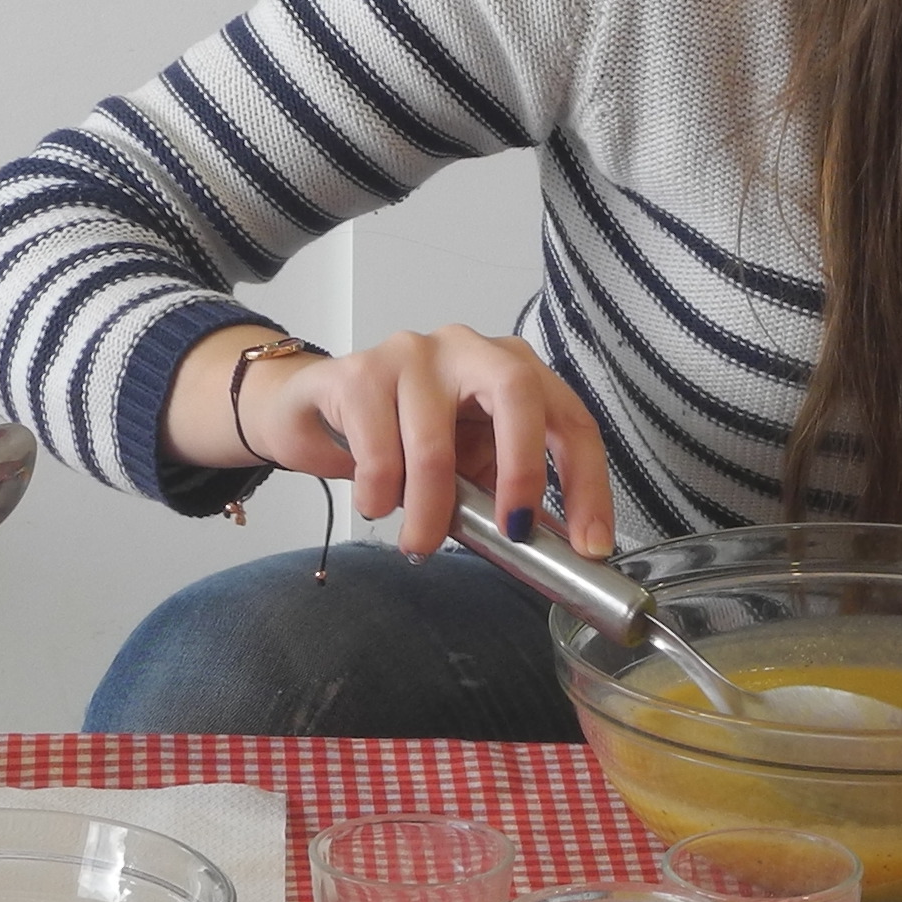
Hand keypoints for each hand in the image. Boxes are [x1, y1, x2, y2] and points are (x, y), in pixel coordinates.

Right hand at [194, 323, 617, 557]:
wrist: (311, 410)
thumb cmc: (401, 438)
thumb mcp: (467, 467)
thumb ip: (506, 497)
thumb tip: (556, 553)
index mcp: (511, 370)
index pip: (569, 418)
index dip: (588, 485)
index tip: (590, 546)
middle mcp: (469, 348)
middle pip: (518, 394)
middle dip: (522, 471)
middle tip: (512, 533)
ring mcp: (413, 353)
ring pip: (435, 442)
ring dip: (430, 510)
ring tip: (418, 544)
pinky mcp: (359, 372)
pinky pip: (378, 448)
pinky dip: (379, 493)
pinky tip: (375, 504)